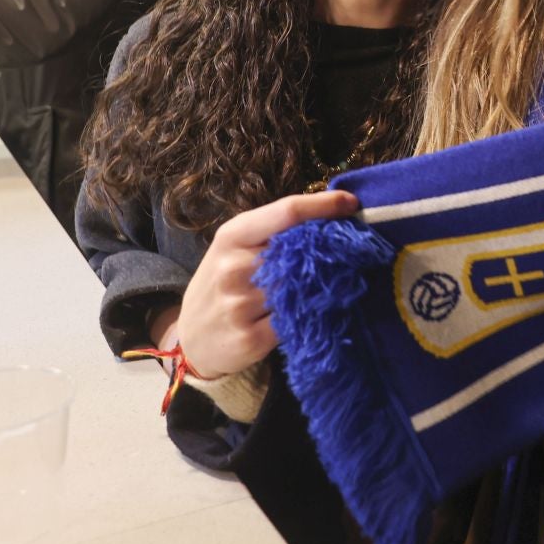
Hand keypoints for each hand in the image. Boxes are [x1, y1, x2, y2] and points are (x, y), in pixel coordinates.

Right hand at [174, 191, 360, 379]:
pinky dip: (311, 314)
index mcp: (232, 236)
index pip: (287, 211)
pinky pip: (297, 321)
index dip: (325, 206)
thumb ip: (273, 230)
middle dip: (330, 248)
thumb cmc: (223, 282)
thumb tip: (330, 215)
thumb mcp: (235, 247)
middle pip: (300, 249)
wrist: (192, 339)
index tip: (352, 203)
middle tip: (351, 248)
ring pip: (302, 287)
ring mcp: (241, 305)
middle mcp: (234, 267)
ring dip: (323, 284)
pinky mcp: (252, 339)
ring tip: (331, 282)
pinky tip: (312, 310)